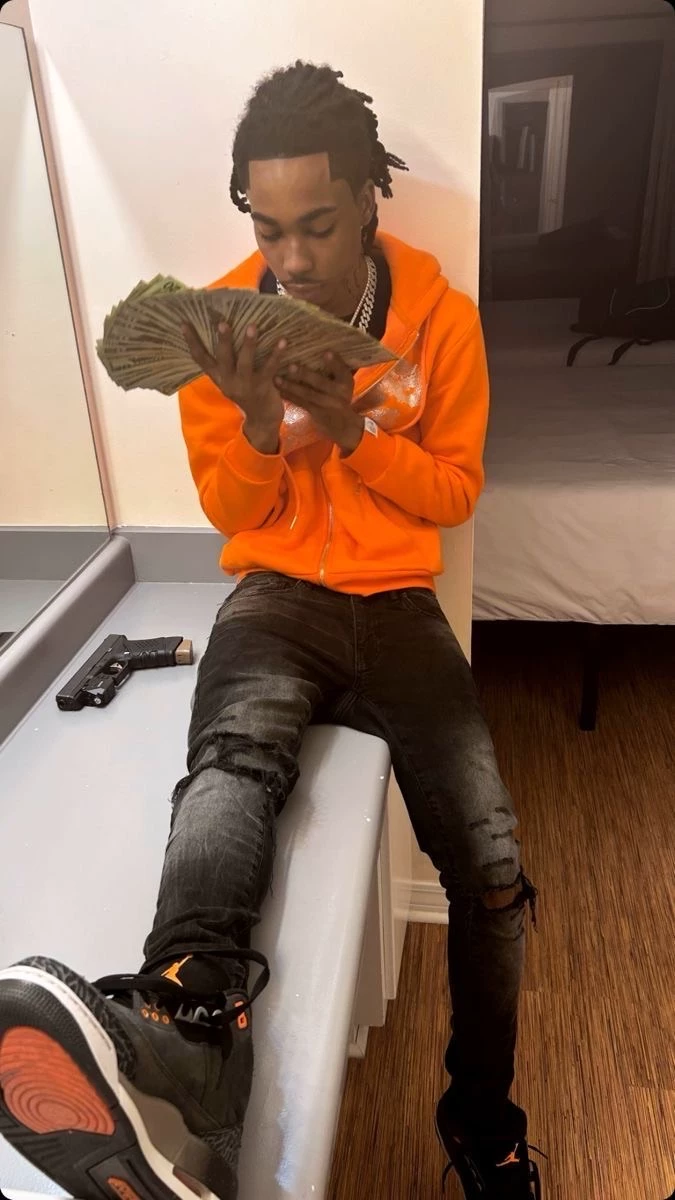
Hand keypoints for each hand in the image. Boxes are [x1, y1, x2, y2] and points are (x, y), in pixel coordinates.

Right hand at [183, 321, 286, 450]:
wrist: (262, 419)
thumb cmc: (247, 392)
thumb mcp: (230, 379)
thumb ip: (225, 362)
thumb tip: (223, 330)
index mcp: (218, 377)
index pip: (200, 358)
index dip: (192, 341)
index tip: (183, 323)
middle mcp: (228, 381)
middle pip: (223, 358)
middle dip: (223, 340)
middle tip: (222, 322)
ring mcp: (245, 386)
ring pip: (245, 363)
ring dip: (249, 344)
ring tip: (252, 326)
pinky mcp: (262, 388)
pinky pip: (269, 369)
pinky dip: (276, 355)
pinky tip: (283, 341)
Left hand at [276, 353, 364, 455]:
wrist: (343, 424)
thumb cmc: (340, 396)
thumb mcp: (344, 383)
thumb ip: (336, 368)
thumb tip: (322, 348)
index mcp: (346, 382)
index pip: (342, 370)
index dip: (334, 362)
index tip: (325, 352)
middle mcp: (339, 394)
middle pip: (321, 383)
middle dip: (305, 375)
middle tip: (290, 366)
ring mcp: (327, 405)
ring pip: (307, 394)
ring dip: (291, 386)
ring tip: (277, 378)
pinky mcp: (316, 413)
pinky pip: (301, 403)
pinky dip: (289, 396)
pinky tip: (278, 390)